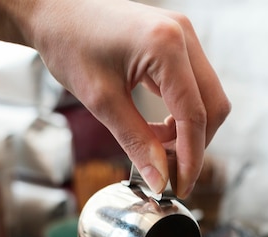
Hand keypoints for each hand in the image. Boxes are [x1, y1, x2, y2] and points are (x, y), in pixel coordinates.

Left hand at [11, 0, 230, 196]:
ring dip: (189, 132)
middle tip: (169, 174)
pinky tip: (158, 131)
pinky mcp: (176, 43)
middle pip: (212, 107)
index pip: (195, 115)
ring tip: (159, 152)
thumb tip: (160, 179)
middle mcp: (183, 35)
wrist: (54, 11)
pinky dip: (182, 116)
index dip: (191, 158)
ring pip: (207, 99)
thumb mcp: (102, 101)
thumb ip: (136, 142)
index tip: (179, 187)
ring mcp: (183, 36)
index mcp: (166, 45)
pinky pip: (193, 88)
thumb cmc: (69, 44)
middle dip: (195, 146)